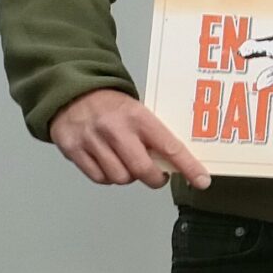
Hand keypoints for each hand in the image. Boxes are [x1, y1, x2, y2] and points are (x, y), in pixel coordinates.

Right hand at [50, 88, 208, 188]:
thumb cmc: (111, 105)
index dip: (188, 167)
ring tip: (127, 164)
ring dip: (129, 177)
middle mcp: (115, 129)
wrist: (71, 92)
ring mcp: (92, 140)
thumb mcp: (138, 111)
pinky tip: (109, 164)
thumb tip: (175, 162)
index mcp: (138, 117)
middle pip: (142, 169)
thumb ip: (153, 134)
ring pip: (120, 178)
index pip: (170, 147)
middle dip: (155, 179)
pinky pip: (99, 178)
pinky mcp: (74, 150)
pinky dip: (108, 177)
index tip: (201, 180)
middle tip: (158, 177)